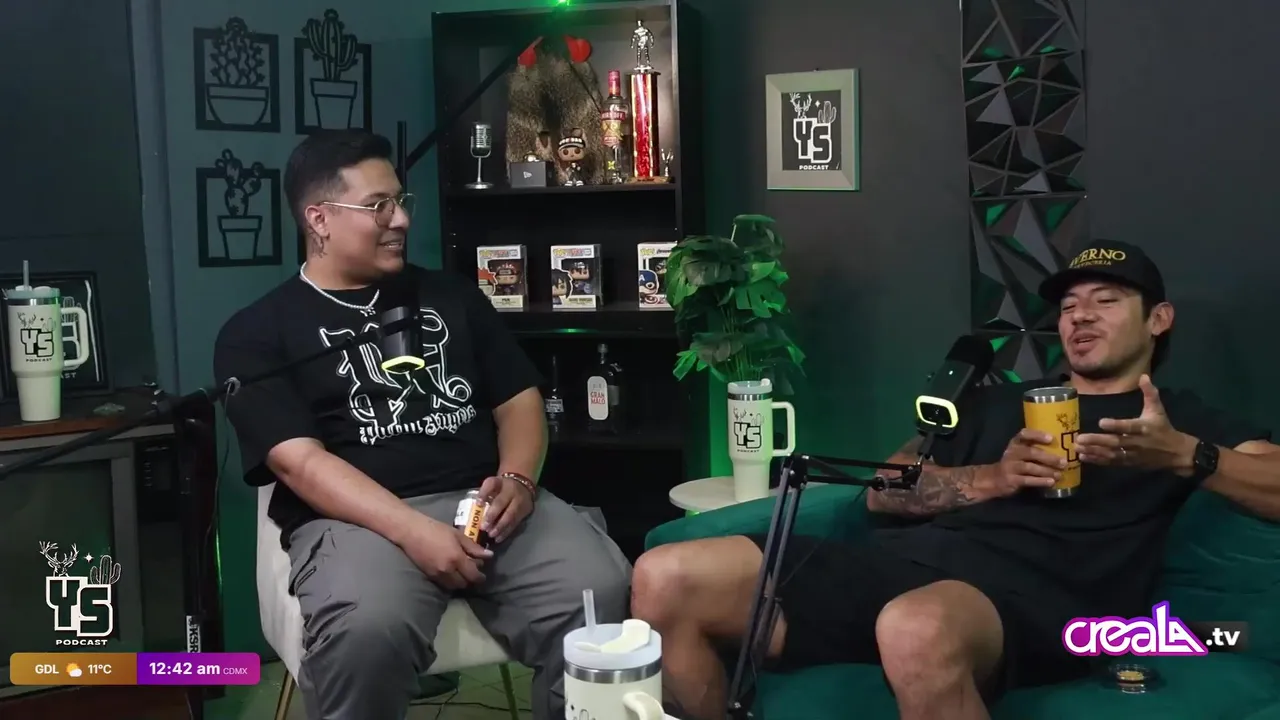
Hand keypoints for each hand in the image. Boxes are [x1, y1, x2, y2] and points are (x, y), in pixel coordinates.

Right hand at [397, 515, 492, 589]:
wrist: (411, 532)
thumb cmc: (435, 529)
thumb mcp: (458, 535)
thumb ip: (473, 548)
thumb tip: (489, 555)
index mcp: (456, 558)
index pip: (473, 576)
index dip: (480, 577)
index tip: (483, 574)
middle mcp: (447, 570)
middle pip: (464, 584)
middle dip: (470, 580)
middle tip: (473, 571)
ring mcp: (437, 575)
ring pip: (453, 586)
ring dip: (460, 582)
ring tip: (462, 572)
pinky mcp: (429, 576)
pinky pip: (444, 584)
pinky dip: (450, 581)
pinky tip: (451, 572)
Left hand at [479, 474, 534, 543]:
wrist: (523, 484)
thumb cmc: (501, 487)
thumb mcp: (492, 484)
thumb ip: (484, 493)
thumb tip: (478, 506)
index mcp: (500, 482)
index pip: (490, 485)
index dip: (483, 494)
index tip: (478, 504)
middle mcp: (511, 491)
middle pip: (501, 503)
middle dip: (492, 515)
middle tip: (484, 527)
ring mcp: (520, 501)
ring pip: (510, 515)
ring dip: (500, 526)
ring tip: (491, 534)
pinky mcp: (525, 511)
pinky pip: (515, 523)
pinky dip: (506, 532)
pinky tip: (498, 538)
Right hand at [983, 428, 1069, 496]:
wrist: (994, 479)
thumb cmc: (1014, 464)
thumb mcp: (1020, 453)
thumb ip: (1034, 450)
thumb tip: (1061, 451)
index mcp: (1015, 443)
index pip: (1024, 434)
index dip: (1037, 435)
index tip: (1051, 438)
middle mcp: (1012, 453)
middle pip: (1031, 452)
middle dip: (1049, 458)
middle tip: (1063, 462)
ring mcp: (1010, 466)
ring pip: (1030, 467)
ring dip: (1046, 471)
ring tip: (1059, 474)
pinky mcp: (1011, 479)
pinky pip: (1028, 480)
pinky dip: (1040, 481)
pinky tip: (1050, 482)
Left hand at [1076, 374, 1195, 472]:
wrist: (1175, 453)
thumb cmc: (1163, 428)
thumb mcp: (1157, 409)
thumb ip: (1150, 393)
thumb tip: (1143, 376)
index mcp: (1143, 428)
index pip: (1128, 427)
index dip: (1116, 425)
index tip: (1101, 422)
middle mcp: (1136, 442)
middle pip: (1115, 442)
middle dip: (1097, 441)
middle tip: (1079, 438)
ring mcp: (1132, 454)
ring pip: (1111, 454)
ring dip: (1094, 451)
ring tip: (1077, 448)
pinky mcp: (1129, 463)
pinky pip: (1112, 462)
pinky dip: (1098, 460)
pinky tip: (1084, 457)